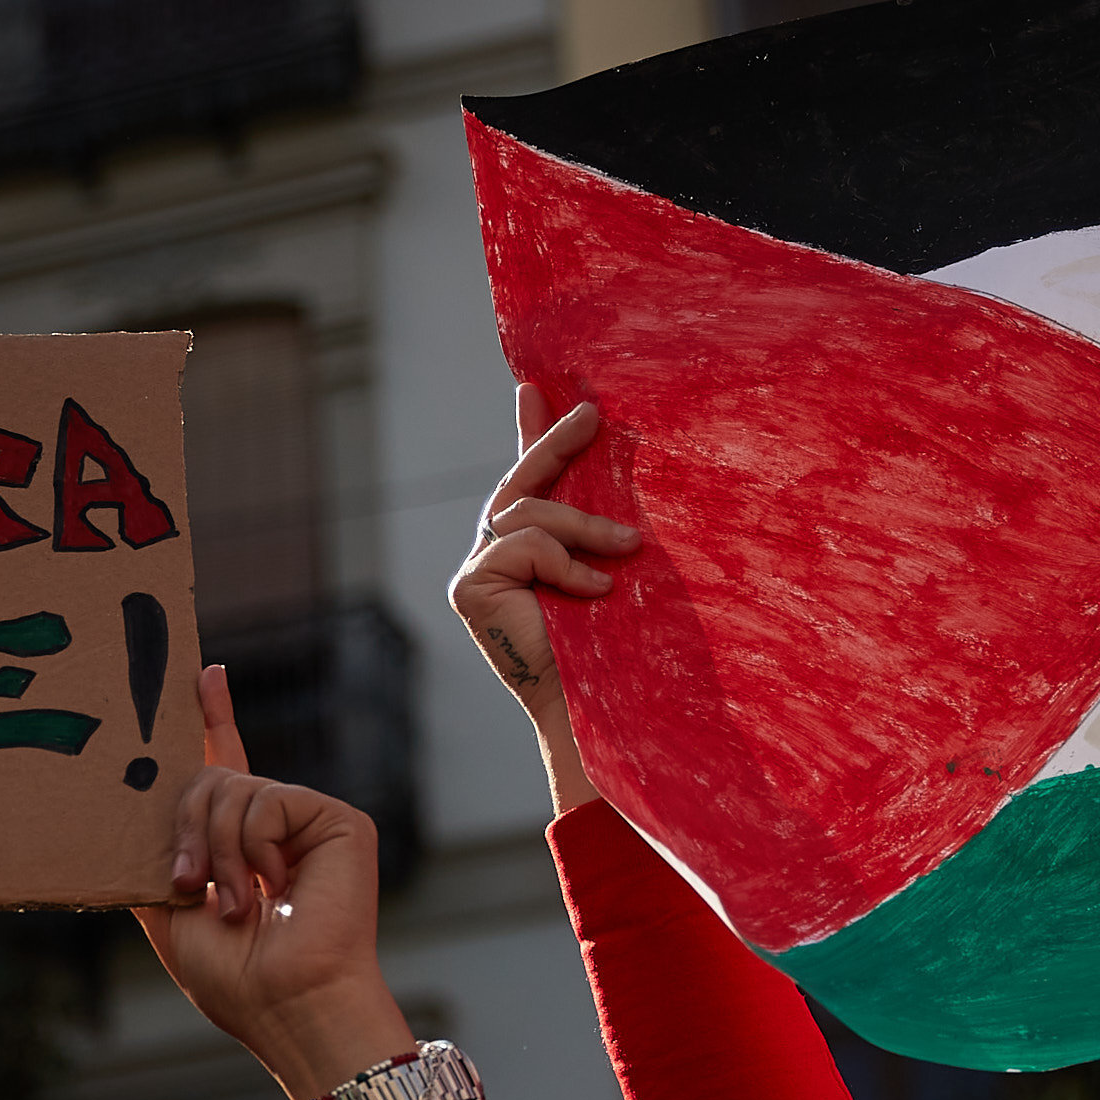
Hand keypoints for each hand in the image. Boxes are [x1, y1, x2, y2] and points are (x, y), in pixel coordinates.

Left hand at [134, 666, 418, 1099]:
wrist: (285, 1003)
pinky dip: (257, 846)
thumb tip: (122, 807)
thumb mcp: (168, 911)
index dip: (214, 718)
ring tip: (239, 905)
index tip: (201, 672)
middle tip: (192, 886)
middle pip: (212, 779)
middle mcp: (279, 827)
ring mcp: (311, 821)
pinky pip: (269, 800)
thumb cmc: (234, 978)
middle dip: (189, 831)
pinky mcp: (339, 820)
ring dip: (221, 852)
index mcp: (243, 845)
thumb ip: (154, 854)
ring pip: (234, 790)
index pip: (227, 766)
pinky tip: (278, 886)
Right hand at [448, 385, 639, 813]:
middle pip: (519, 486)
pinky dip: (565, 561)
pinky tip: (597, 591)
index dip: (531, 436)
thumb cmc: (618, 650)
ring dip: (583, 525)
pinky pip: (523, 543)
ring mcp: (475, 574)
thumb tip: (622, 463)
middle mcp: (490, 561)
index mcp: (523, 557)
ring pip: (527, 512)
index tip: (537, 389)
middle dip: (553, 444)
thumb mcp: (613, 568)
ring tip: (628, 548)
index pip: (526, 486)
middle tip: (592, 414)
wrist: (599, 710)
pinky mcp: (470, 588)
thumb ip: (602, 522)